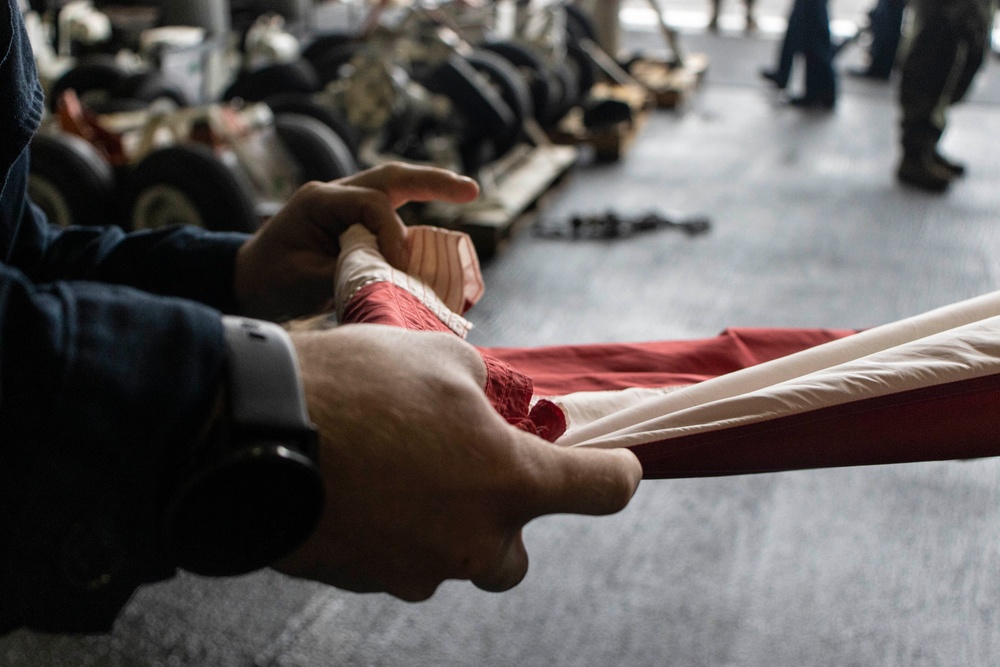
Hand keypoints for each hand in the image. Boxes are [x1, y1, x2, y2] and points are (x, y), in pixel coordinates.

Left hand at [234, 163, 478, 320]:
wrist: (246, 283)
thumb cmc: (269, 284)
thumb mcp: (304, 282)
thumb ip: (348, 272)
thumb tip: (393, 274)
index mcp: (318, 201)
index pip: (372, 204)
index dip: (394, 234)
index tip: (401, 268)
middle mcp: (333, 194)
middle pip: (390, 176)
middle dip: (432, 181)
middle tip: (470, 189)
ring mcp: (342, 204)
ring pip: (392, 186)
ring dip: (429, 188)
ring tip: (466, 191)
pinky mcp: (350, 220)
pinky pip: (388, 209)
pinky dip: (415, 213)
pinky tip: (438, 225)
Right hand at [274, 324, 642, 600]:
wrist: (252, 429)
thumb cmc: (358, 384)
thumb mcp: (440, 356)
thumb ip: (480, 387)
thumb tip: (479, 402)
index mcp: (510, 482)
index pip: (603, 490)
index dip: (617, 474)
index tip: (618, 468)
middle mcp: (471, 542)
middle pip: (514, 557)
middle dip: (504, 521)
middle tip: (474, 474)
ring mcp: (413, 570)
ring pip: (450, 561)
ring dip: (442, 525)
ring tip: (401, 470)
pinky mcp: (362, 579)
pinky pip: (396, 561)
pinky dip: (393, 531)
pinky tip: (363, 486)